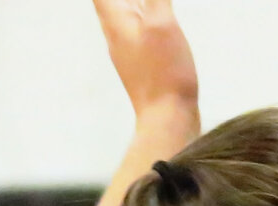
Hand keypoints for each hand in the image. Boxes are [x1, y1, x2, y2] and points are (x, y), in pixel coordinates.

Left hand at [93, 0, 197, 118]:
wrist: (168, 120)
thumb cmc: (164, 74)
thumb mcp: (161, 23)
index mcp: (116, 23)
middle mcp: (116, 36)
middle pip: (109, 2)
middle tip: (137, 0)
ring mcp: (128, 51)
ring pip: (124, 15)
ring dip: (131, 3)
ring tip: (145, 3)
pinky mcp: (143, 64)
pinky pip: (138, 30)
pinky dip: (144, 15)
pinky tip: (156, 16)